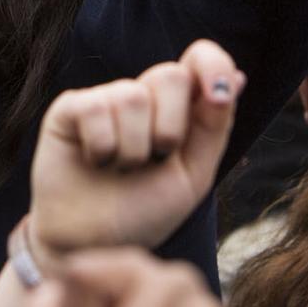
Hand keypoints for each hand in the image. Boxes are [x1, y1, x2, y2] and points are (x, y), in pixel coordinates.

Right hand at [29, 41, 241, 267]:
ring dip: (134, 149)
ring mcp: (104, 100)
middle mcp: (141, 96)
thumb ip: (214, 126)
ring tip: (121, 169)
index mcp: (176, 108)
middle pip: (170, 75)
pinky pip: (96, 109)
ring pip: (133, 98)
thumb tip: (238, 77)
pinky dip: (103, 147)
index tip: (219, 96)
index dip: (213, 65)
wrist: (94, 246)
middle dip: (171, 128)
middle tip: (155, 159)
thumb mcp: (192, 176)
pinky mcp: (69, 109)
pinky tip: (95, 162)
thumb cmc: (144, 211)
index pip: (199, 60)